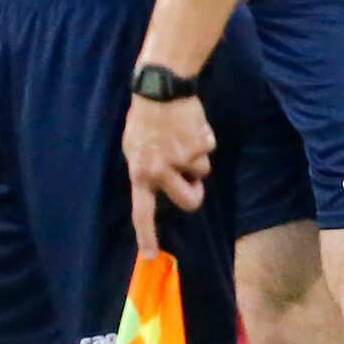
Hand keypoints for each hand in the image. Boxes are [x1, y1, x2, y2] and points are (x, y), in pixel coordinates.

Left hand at [123, 93, 214, 250]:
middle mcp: (161, 170)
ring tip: (182, 135)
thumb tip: (161, 186)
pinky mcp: (200, 145)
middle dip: (196, 192)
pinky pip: (209, 149)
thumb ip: (146, 169)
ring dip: (197, 156)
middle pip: (190, 201)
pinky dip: (203, 138)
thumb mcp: (134, 146)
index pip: (142, 211)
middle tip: (193, 180)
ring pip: (203, 171)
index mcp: (140, 172)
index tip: (150, 256)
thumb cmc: (144, 117)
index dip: (146, 235)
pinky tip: (191, 124)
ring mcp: (182, 158)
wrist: (160, 86)